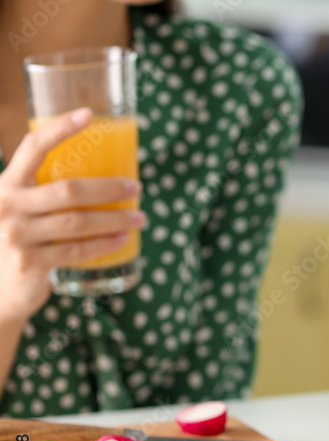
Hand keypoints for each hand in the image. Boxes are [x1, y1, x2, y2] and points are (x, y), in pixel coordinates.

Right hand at [0, 108, 144, 324]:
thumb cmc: (17, 240)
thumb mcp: (20, 209)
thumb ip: (44, 192)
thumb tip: (104, 178)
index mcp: (5, 183)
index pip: (32, 147)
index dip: (60, 129)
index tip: (90, 115)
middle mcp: (6, 204)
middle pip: (68, 189)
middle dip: (109, 188)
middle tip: (137, 188)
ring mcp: (15, 234)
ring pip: (78, 222)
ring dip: (115, 219)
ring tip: (140, 218)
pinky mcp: (29, 261)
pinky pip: (76, 250)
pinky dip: (104, 244)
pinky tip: (124, 240)